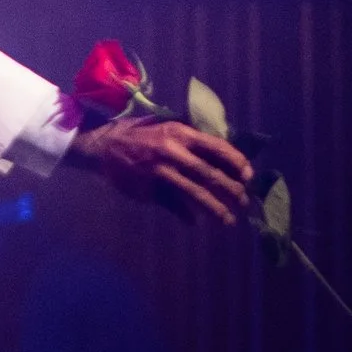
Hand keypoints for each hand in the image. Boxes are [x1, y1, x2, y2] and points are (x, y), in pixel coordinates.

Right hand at [68, 117, 252, 225]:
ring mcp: (160, 171)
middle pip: (209, 172)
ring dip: (214, 207)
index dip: (236, 161)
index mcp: (180, 132)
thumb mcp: (165, 129)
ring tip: (228, 220)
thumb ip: (189, 144)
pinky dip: (185, 214)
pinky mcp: (149, 188)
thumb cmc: (137, 135)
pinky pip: (172, 203)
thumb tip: (216, 159)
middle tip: (244, 201)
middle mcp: (172, 150)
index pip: (216, 146)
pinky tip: (195, 222)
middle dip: (231, 189)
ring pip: (194, 192)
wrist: (102, 146)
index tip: (249, 174)